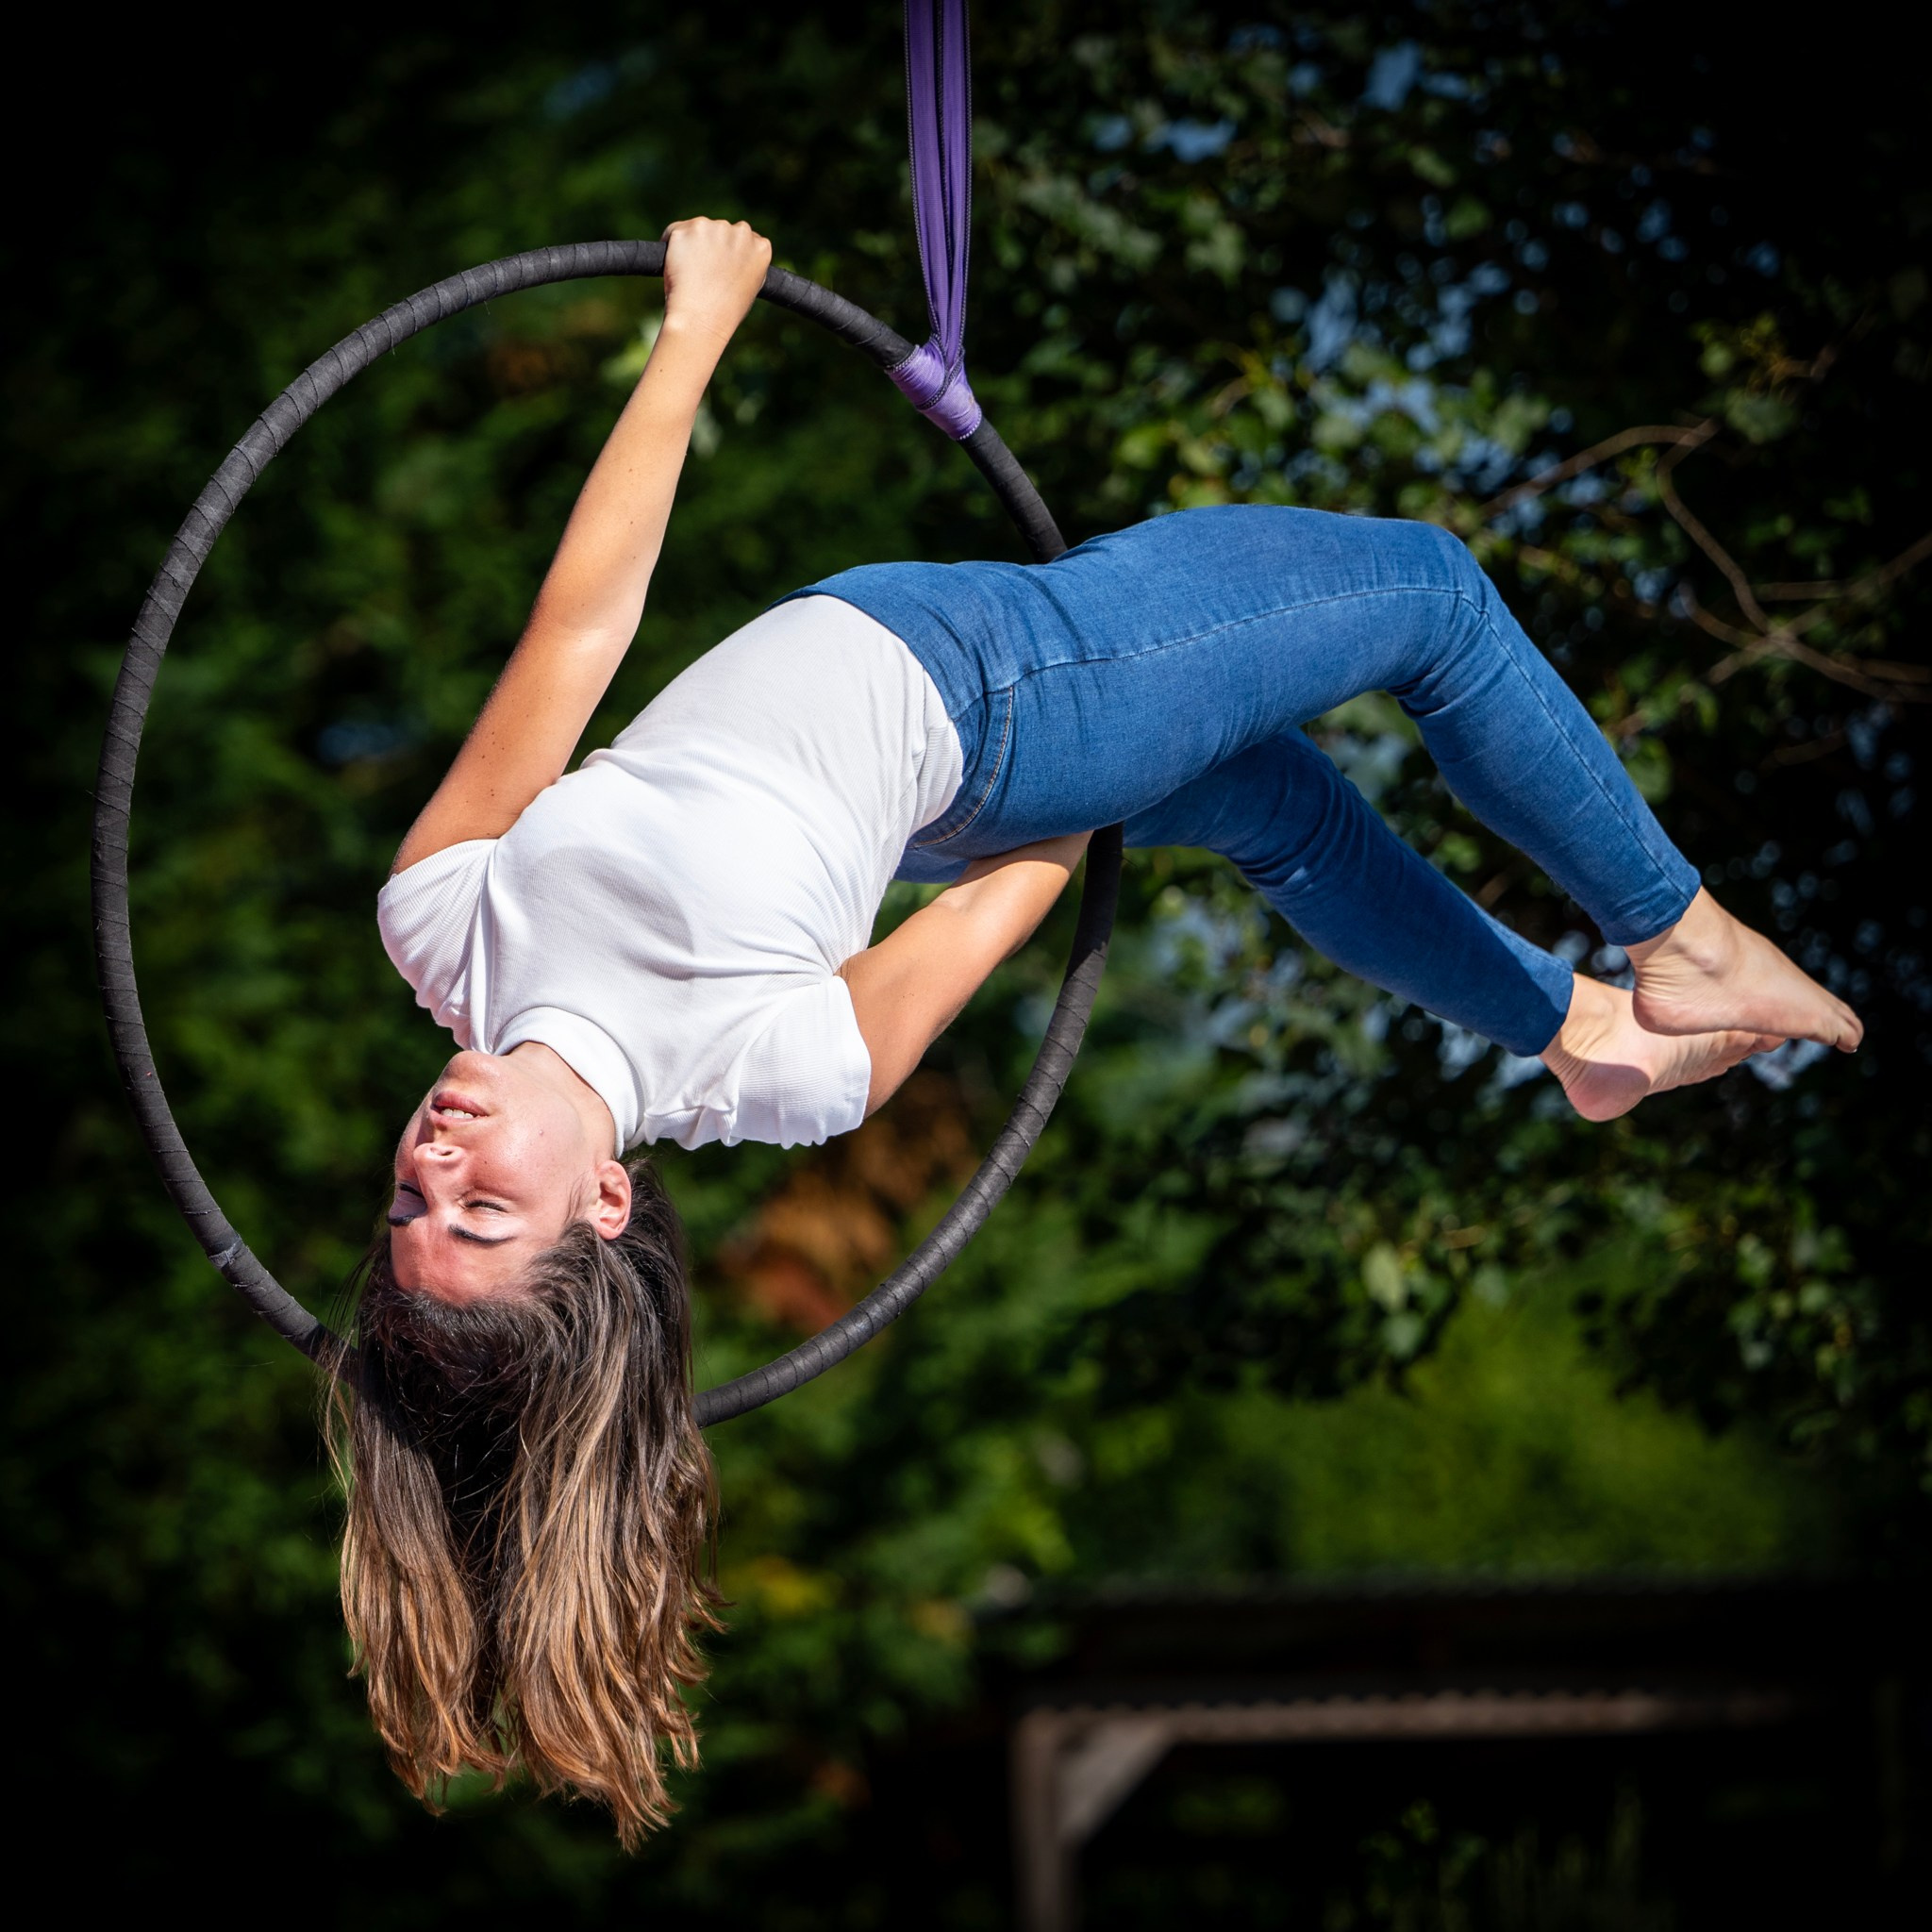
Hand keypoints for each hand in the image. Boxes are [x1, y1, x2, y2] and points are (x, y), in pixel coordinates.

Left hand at [660, 217, 772, 349]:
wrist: (700, 320)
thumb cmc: (724, 314)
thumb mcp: (748, 289)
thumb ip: (743, 264)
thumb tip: (728, 257)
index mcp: (761, 247)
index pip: (745, 239)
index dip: (730, 253)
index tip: (721, 268)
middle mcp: (741, 232)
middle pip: (722, 230)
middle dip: (713, 245)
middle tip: (703, 274)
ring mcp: (714, 227)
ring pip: (699, 229)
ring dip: (693, 244)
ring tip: (691, 276)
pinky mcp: (688, 228)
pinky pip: (675, 232)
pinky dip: (671, 246)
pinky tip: (675, 268)